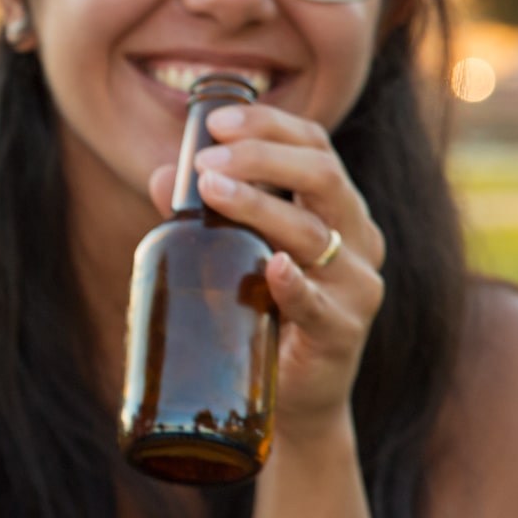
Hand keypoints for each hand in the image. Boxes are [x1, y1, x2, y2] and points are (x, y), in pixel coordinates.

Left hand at [148, 103, 384, 441]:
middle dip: (261, 159)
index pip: (316, 146)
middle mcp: (357, 238)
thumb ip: (205, 215)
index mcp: (337, 208)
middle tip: (206, 161)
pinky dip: (294, 283)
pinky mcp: (342, 332)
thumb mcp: (237, 252)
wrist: (295, 396)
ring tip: (211, 189)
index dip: (269, 125)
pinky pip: (319, 303)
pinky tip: (272, 267)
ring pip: (313, 233)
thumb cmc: (265, 308)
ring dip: (259, 206)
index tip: (216, 121)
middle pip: (322, 177)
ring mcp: (355, 286)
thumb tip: (160, 176)